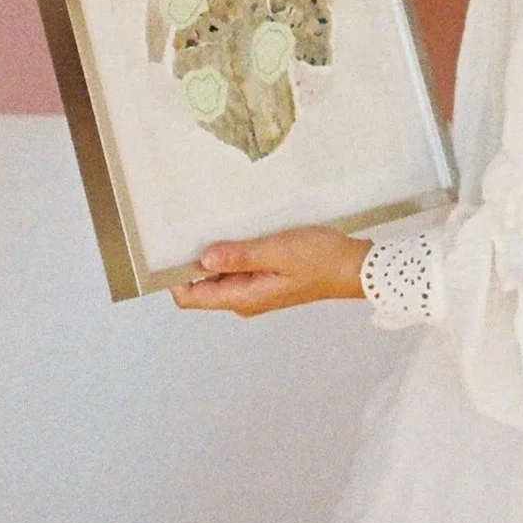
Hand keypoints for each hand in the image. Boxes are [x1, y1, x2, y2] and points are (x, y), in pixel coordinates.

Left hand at [169, 226, 369, 315]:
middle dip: (192, 259)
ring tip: (214, 224)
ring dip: (215, 253)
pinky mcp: (265, 278)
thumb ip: (240, 256)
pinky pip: (237, 267)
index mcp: (243, 297)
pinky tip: (238, 230)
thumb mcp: (277, 251)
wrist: (353, 267)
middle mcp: (244, 298)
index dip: (175, 276)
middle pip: (202, 285)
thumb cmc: (320, 259)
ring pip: (219, 274)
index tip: (169, 248)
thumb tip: (204, 258)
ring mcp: (255, 289)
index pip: (191, 297)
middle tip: (189, 227)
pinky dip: (232, 251)